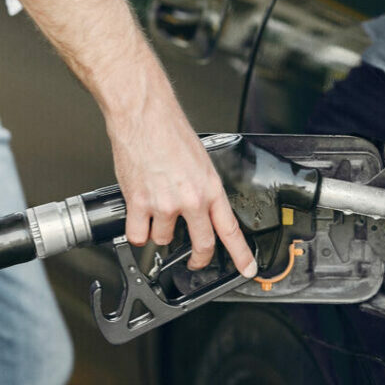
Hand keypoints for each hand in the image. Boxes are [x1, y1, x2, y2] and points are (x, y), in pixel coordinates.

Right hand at [107, 105, 256, 277]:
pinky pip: (138, 234)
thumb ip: (202, 187)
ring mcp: (165, 204)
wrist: (144, 116)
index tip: (247, 268)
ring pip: (163, 239)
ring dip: (159, 232)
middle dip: (199, 259)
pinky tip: (138, 219)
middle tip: (196, 262)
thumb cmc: (169, 131)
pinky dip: (137, 231)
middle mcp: (191, 199)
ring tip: (155, 212)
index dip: (241, 254)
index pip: (230, 229)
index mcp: (210, 188)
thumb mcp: (200, 160)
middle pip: (201, 245)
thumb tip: (201, 206)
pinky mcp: (140, 203)